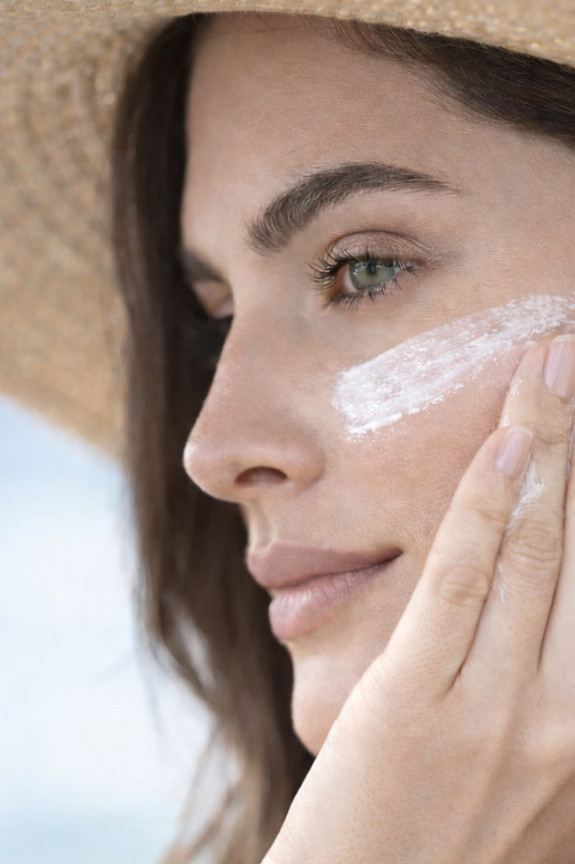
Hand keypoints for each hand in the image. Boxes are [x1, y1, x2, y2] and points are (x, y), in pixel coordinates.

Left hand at [263, 335, 574, 863]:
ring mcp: (500, 711)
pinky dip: (488, 501)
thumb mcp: (543, 778)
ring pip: (537, 548)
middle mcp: (574, 721)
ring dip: (552, 442)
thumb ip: (566, 696)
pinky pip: (462, 578)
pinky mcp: (419, 698)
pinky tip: (509, 439)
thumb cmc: (456, 839)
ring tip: (559, 364)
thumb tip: (562, 590)